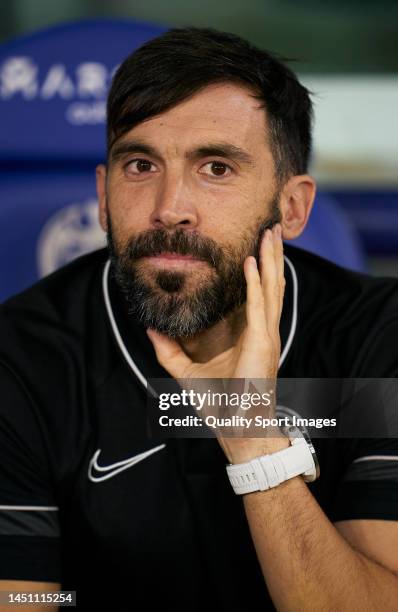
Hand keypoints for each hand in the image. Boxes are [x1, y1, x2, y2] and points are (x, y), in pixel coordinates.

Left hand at [146, 224, 287, 462]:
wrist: (237, 428)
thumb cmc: (220, 404)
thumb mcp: (186, 373)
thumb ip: (168, 351)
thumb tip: (149, 330)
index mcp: (252, 334)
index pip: (260, 294)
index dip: (261, 269)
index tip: (259, 246)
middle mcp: (263, 330)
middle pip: (271, 284)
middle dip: (272, 255)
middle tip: (272, 227)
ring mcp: (265, 335)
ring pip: (271, 288)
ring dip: (271, 259)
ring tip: (271, 234)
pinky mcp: (261, 342)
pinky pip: (259, 306)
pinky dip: (256, 283)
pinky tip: (252, 262)